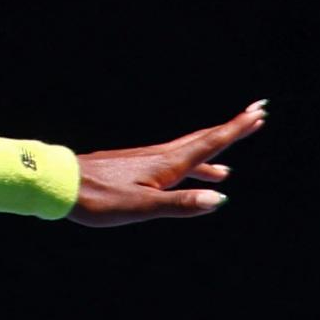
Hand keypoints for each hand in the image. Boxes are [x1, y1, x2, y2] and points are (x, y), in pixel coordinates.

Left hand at [73, 100, 265, 225]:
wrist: (59, 183)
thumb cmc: (99, 199)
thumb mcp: (143, 207)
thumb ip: (181, 204)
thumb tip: (219, 199)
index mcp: (167, 165)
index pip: (210, 144)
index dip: (236, 130)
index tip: (259, 113)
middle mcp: (160, 157)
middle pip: (203, 140)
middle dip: (230, 130)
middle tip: (256, 115)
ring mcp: (145, 161)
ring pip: (187, 153)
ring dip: (210, 152)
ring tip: (226, 168)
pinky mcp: (132, 167)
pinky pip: (169, 163)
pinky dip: (186, 167)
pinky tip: (181, 179)